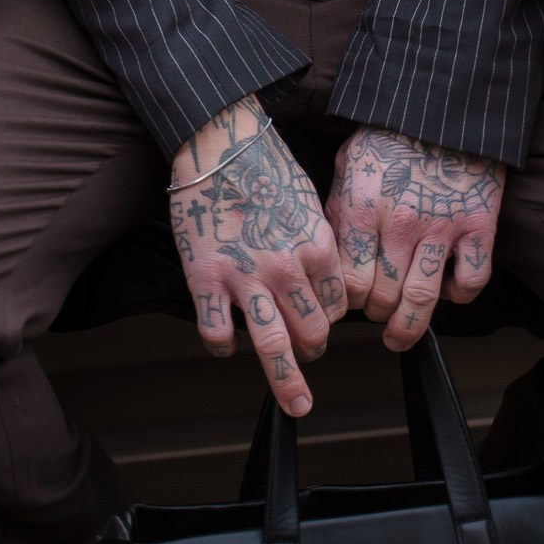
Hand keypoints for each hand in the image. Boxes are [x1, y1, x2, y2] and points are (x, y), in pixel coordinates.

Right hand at [169, 97, 347, 416]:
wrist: (219, 141)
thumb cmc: (265, 165)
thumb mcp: (309, 202)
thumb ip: (318, 244)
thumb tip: (322, 282)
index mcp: (317, 246)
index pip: (337, 307)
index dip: (331, 319)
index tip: (322, 320)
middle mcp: (286, 267)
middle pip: (312, 334)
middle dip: (312, 350)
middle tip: (307, 353)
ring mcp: (246, 277)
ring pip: (273, 348)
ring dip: (287, 380)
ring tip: (296, 402)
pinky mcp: (207, 280)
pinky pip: (219, 335)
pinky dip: (224, 346)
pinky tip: (225, 341)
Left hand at [326, 128, 503, 350]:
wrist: (442, 106)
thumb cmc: (390, 134)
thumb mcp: (348, 163)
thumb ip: (338, 208)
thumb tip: (328, 254)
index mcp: (362, 207)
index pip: (348, 280)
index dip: (345, 301)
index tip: (347, 303)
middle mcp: (400, 223)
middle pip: (382, 298)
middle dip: (375, 314)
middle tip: (375, 313)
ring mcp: (442, 227)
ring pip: (422, 301)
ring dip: (408, 328)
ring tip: (399, 335)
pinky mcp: (478, 226)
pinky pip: (470, 281)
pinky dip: (458, 295)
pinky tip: (446, 290)